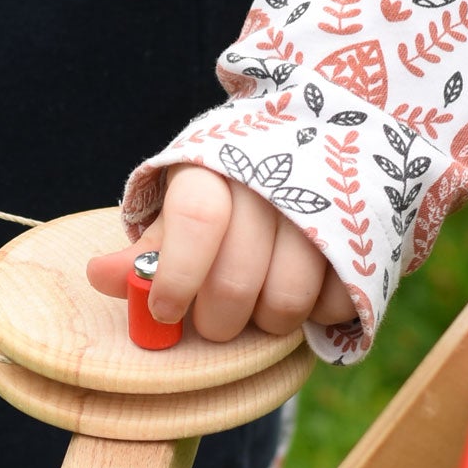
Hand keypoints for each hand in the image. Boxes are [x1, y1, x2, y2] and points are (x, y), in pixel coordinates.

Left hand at [86, 164, 356, 339]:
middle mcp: (275, 180)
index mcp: (218, 166)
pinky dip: (314, 316)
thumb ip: (144, 248)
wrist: (319, 143)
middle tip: (211, 324)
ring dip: (264, 323)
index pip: (197, 219)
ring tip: (255, 311)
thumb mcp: (180, 208)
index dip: (176, 277)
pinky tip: (302, 295)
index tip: (164, 311)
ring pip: (286, 300)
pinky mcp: (367, 234)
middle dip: (216, 320)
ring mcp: (326, 206)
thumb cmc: (229, 191)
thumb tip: (99, 276)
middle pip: (236, 278)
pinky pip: (334, 303)